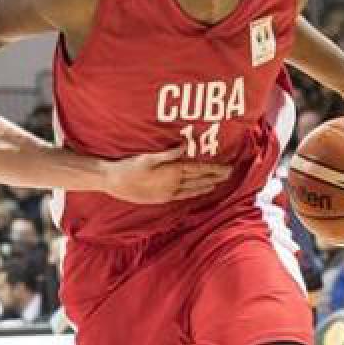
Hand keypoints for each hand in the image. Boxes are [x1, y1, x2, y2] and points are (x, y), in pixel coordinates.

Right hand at [100, 148, 231, 203]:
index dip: (214, 169)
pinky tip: (199, 191)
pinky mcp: (162, 199)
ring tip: (218, 183)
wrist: (114, 182)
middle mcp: (173, 185)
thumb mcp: (148, 156)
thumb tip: (185, 145)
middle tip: (229, 174)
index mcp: (171, 172)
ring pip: (193, 189)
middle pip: (199, 180)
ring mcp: (168, 193)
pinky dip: (194, 193)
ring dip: (207, 185)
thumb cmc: (129, 166)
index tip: (227, 168)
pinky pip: (184, 196)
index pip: (198, 170)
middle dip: (215, 177)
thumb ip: (168, 153)